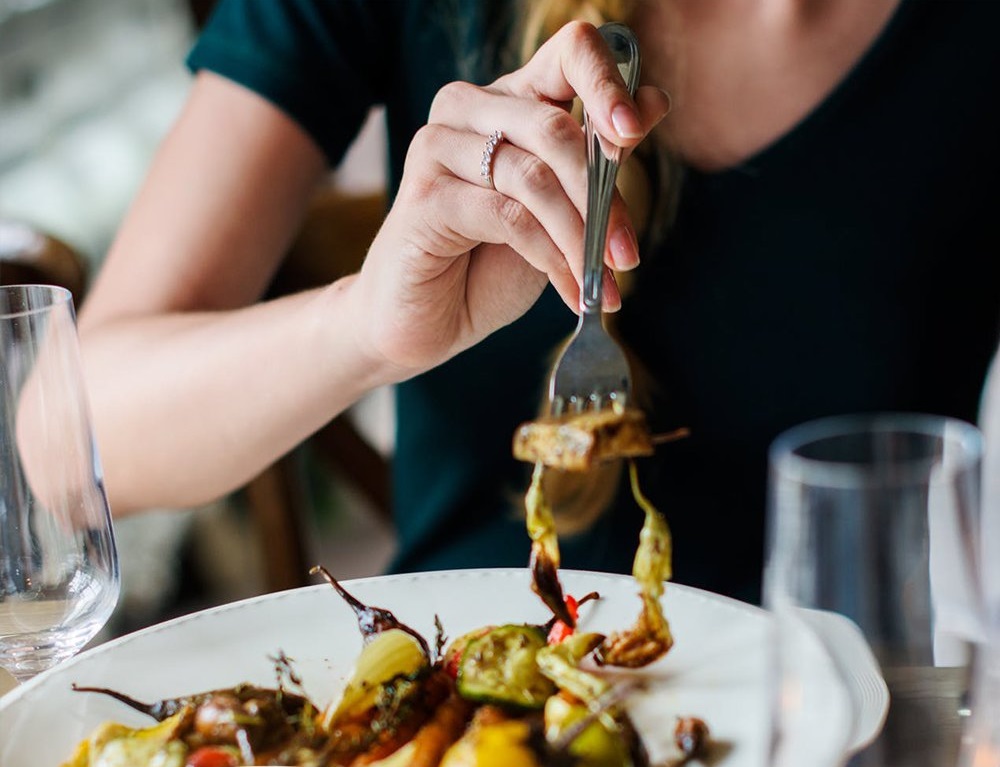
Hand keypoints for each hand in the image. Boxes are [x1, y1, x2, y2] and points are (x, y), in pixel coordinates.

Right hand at [345, 21, 671, 378]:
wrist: (428, 319)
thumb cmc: (493, 261)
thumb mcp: (562, 208)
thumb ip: (599, 159)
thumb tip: (655, 103)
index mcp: (512, 98)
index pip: (569, 52)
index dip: (608, 84)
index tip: (632, 134)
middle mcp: (470, 108)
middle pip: (555, 127)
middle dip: (602, 198)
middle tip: (626, 256)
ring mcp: (439, 146)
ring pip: (534, 178)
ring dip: (579, 238)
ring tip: (602, 283)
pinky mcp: (424, 195)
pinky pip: (507, 217)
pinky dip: (550, 259)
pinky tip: (570, 290)